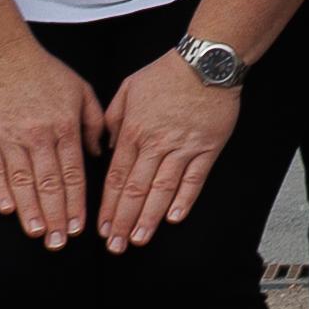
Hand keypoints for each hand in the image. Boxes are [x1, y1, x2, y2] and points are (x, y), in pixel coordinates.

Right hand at [0, 39, 105, 248]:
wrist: (3, 58)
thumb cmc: (46, 74)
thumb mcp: (82, 91)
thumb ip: (95, 123)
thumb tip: (101, 153)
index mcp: (64, 128)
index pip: (73, 174)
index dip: (76, 203)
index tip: (78, 227)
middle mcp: (38, 137)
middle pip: (48, 184)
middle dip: (55, 216)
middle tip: (58, 242)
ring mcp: (10, 139)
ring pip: (22, 182)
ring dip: (29, 210)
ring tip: (37, 233)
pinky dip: (0, 190)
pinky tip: (6, 209)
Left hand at [98, 51, 241, 251]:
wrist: (206, 62)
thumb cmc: (166, 73)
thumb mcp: (128, 88)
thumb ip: (112, 119)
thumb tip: (106, 148)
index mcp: (134, 131)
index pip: (116, 177)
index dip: (107, 206)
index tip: (101, 228)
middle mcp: (156, 144)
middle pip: (135, 189)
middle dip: (123, 221)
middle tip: (116, 245)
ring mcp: (183, 147)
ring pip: (162, 189)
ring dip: (149, 218)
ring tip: (139, 240)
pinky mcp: (207, 148)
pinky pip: (194, 179)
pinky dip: (184, 200)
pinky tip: (174, 219)